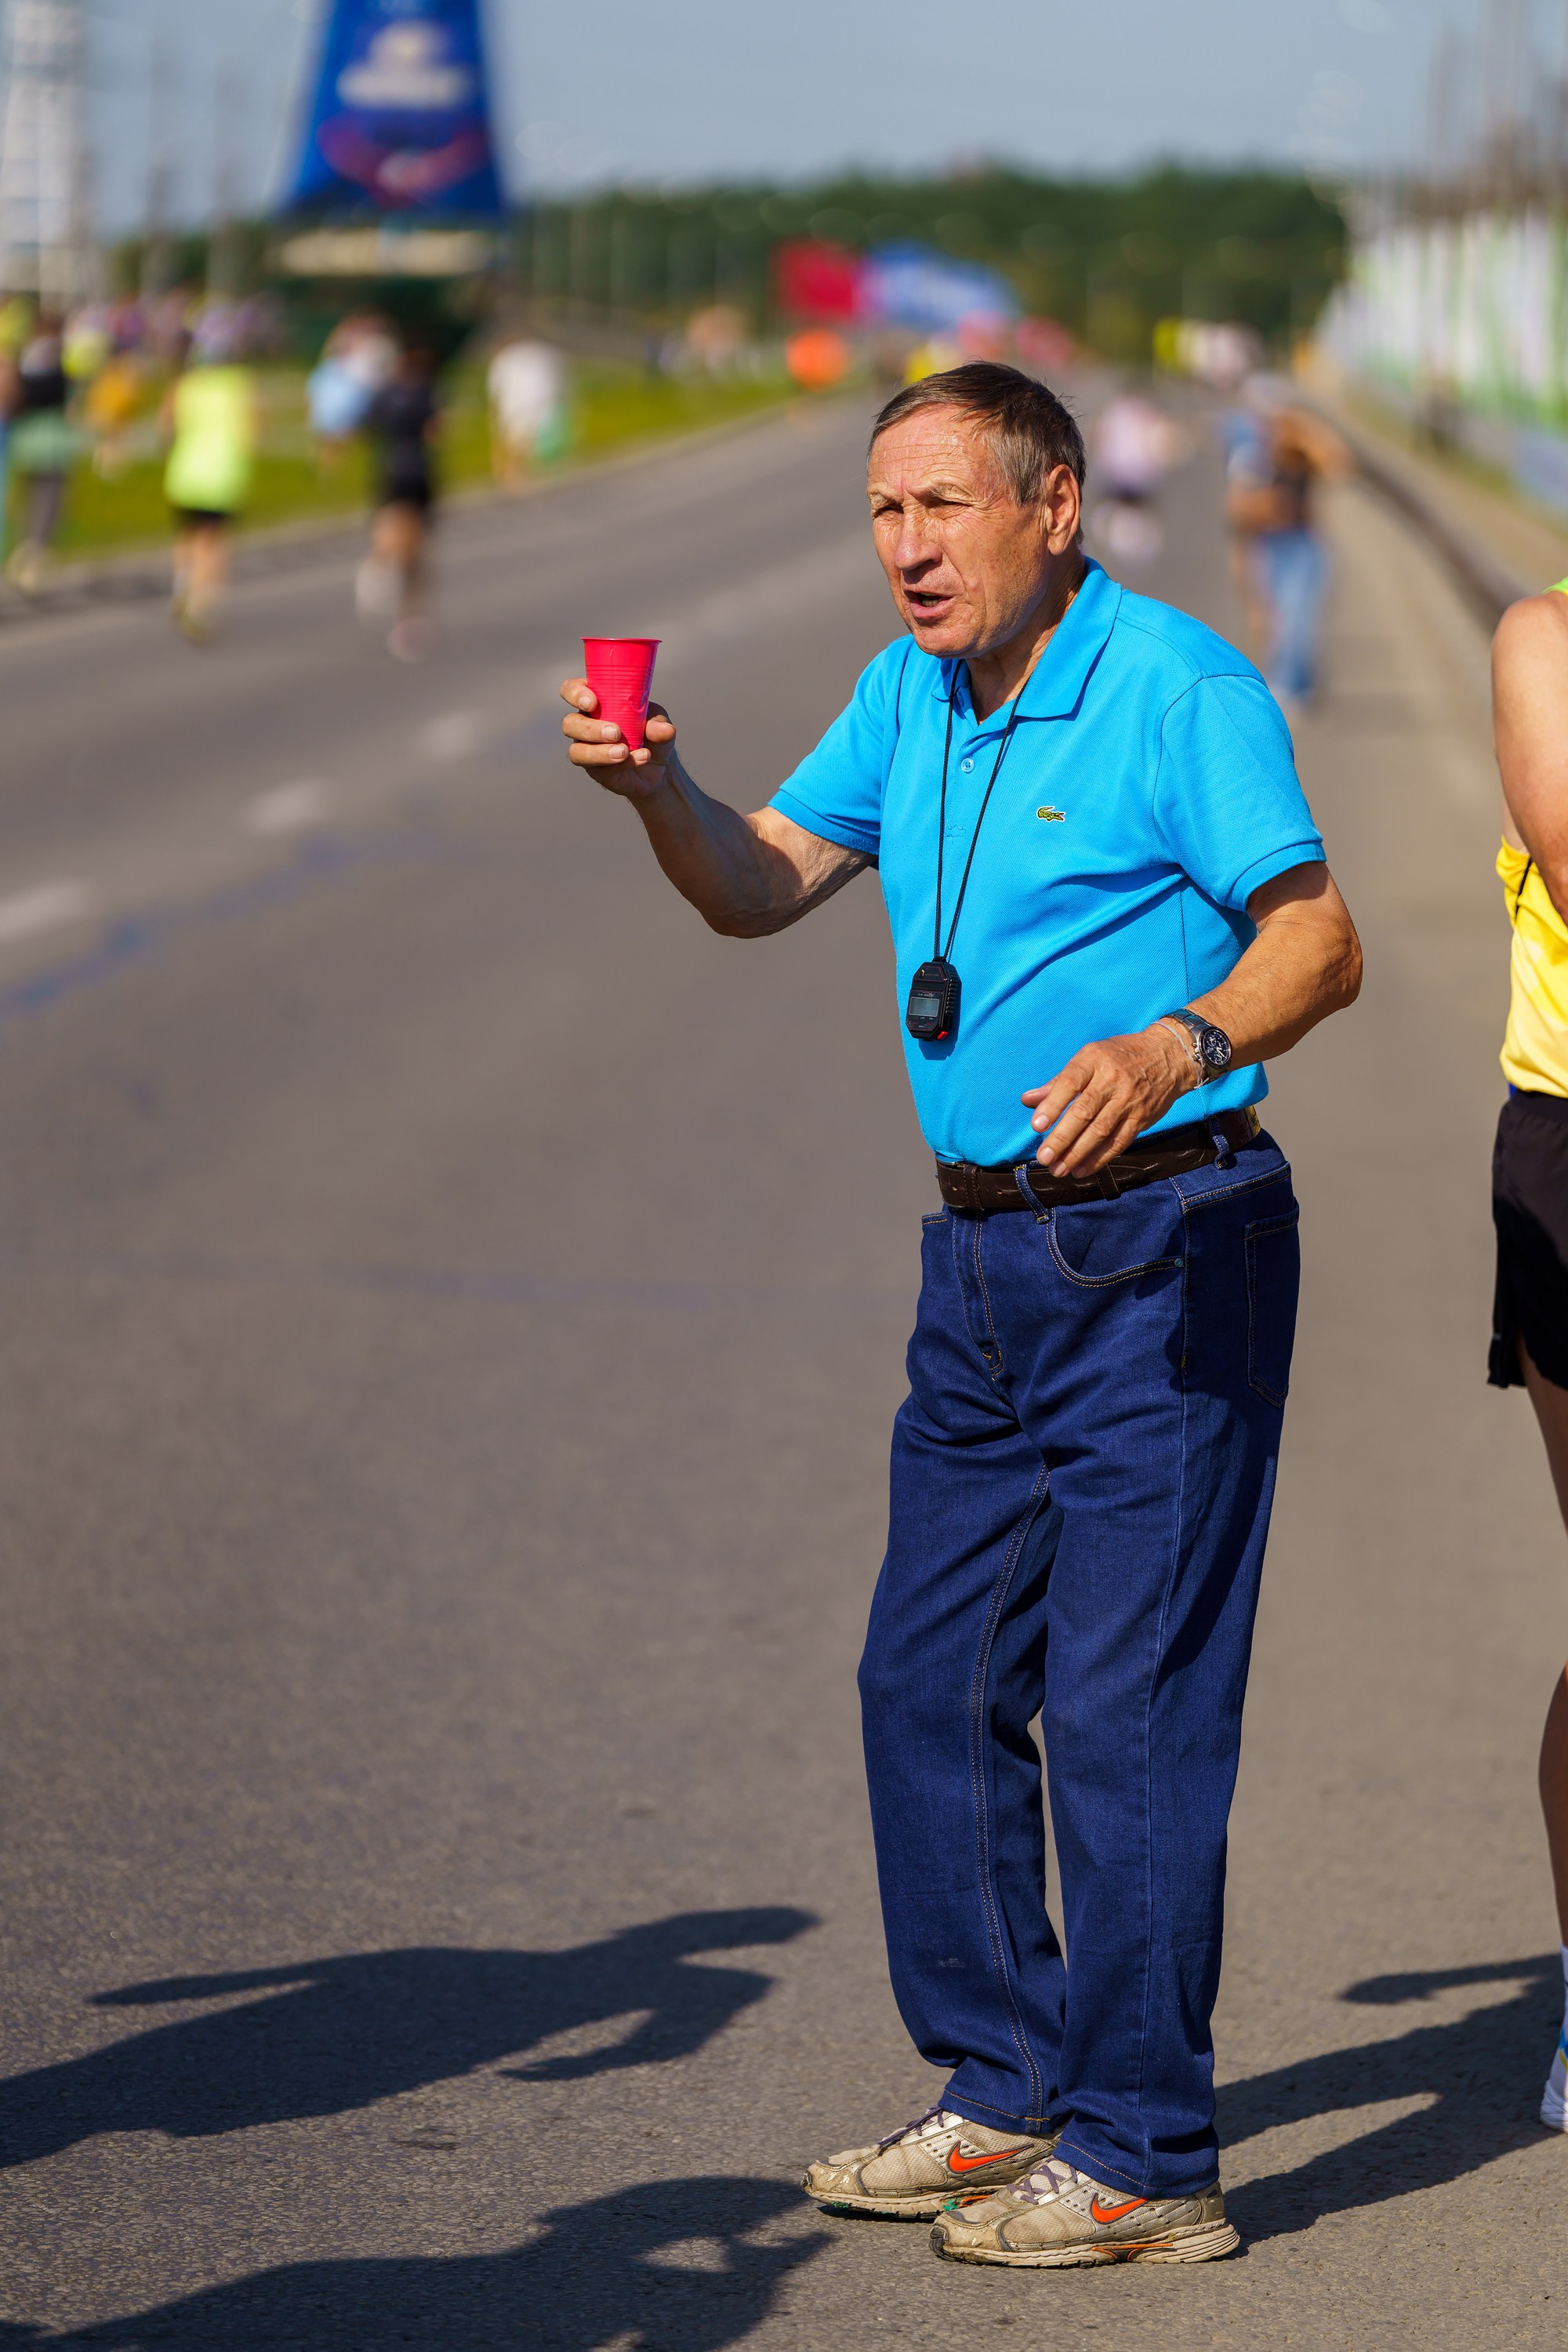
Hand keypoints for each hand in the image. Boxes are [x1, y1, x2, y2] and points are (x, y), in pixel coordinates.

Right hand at [561, 679, 677, 801]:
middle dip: (590, 729)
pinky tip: (640, 758)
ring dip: (600, 752)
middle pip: (570, 724)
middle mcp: (584, 724)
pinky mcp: (595, 770)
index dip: (575, 693)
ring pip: (577, 751)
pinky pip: (599, 769)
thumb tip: (664, 730)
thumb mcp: (659, 722)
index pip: (571, 690)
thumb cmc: (652, 733)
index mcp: (595, 701)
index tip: (593, 702)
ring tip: (624, 752)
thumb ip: (659, 724)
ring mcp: (586, 749)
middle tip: (615, 732)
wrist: (659, 767)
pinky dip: (621, 764)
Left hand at [1022, 1024, 1195, 1175]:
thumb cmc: (1119, 1056)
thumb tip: (1027, 1100)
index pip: (1070, 1083)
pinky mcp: (1141, 1118)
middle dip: (1062, 1137)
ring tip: (1058, 1170)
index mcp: (1094, 1059)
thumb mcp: (1089, 1058)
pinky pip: (1118, 1142)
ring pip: (1101, 1131)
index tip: (1036, 1126)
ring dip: (1077, 1154)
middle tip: (1043, 1157)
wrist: (1169, 1056)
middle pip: (1084, 1112)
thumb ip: (1057, 1082)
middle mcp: (1113, 1079)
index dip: (1053, 1105)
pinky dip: (1099, 1159)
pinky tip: (1081, 1170)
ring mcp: (1129, 1100)